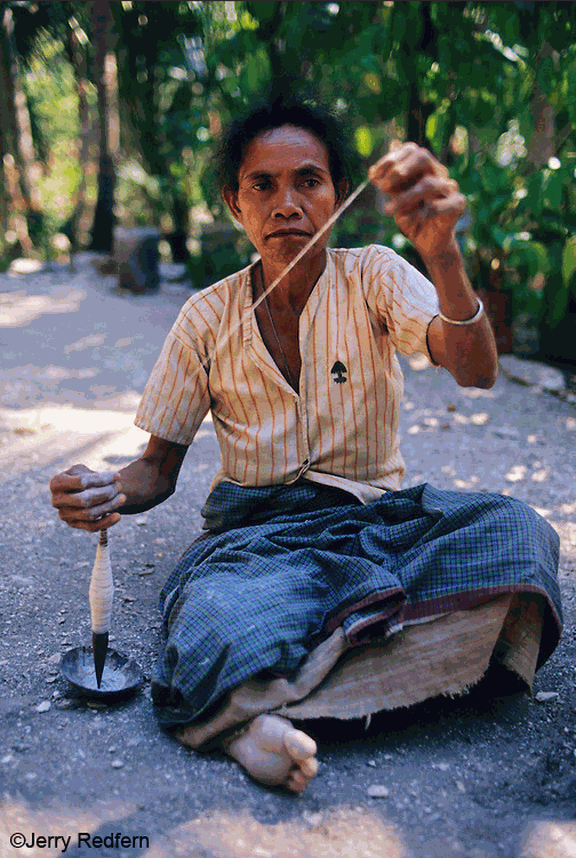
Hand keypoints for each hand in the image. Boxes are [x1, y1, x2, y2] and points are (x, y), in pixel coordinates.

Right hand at [50, 464, 125, 531]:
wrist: (82, 490)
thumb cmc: (84, 477)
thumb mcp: (84, 470)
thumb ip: (94, 475)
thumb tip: (113, 480)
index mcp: (56, 483)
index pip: (82, 482)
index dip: (102, 479)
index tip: (118, 476)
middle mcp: (56, 500)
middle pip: (84, 500)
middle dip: (106, 493)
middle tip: (119, 487)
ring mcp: (64, 514)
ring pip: (89, 514)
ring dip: (109, 506)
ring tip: (122, 497)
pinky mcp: (74, 524)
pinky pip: (91, 527)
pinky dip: (106, 522)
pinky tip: (118, 515)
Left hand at [368, 142, 465, 258]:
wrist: (427, 241)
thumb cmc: (411, 217)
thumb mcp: (395, 199)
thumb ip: (388, 186)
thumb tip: (373, 173)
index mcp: (423, 167)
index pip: (410, 150)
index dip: (390, 159)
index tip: (373, 176)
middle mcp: (438, 172)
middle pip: (423, 157)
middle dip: (400, 170)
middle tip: (383, 187)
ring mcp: (449, 187)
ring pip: (428, 184)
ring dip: (404, 198)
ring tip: (388, 211)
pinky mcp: (457, 204)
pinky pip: (438, 206)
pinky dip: (420, 215)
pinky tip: (409, 225)